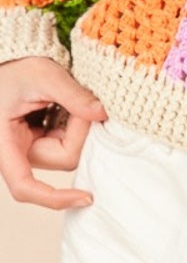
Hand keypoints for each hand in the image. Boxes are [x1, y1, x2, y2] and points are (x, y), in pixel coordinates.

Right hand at [0, 57, 105, 209]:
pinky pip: (70, 139)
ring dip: (79, 124)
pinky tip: (69, 105)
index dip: (55, 198)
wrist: (11, 63)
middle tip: (80, 97)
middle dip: (80, 129)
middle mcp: (17, 153)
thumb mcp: (44, 75)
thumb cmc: (17, 70)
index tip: (86, 196)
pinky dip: (77, 123)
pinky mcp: (44, 141)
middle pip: (64, 157)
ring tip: (69, 97)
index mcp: (4, 145)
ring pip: (71, 148)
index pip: (25, 187)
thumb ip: (73, 95)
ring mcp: (33, 148)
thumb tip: (102, 113)